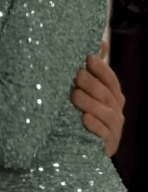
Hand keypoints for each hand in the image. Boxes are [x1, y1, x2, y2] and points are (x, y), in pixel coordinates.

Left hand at [70, 42, 124, 156]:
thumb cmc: (90, 114)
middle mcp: (116, 110)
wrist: (89, 149)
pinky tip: (85, 119)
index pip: (110, 79)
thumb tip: (101, 42)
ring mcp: (114, 127)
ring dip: (89, 102)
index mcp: (113, 95)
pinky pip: (103, 133)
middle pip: (106, 94)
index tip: (88, 59)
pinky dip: (95, 126)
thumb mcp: (92, 92)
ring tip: (74, 95)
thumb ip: (96, 71)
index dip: (101, 69)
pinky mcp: (108, 143)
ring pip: (105, 112)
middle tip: (77, 75)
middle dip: (91, 84)